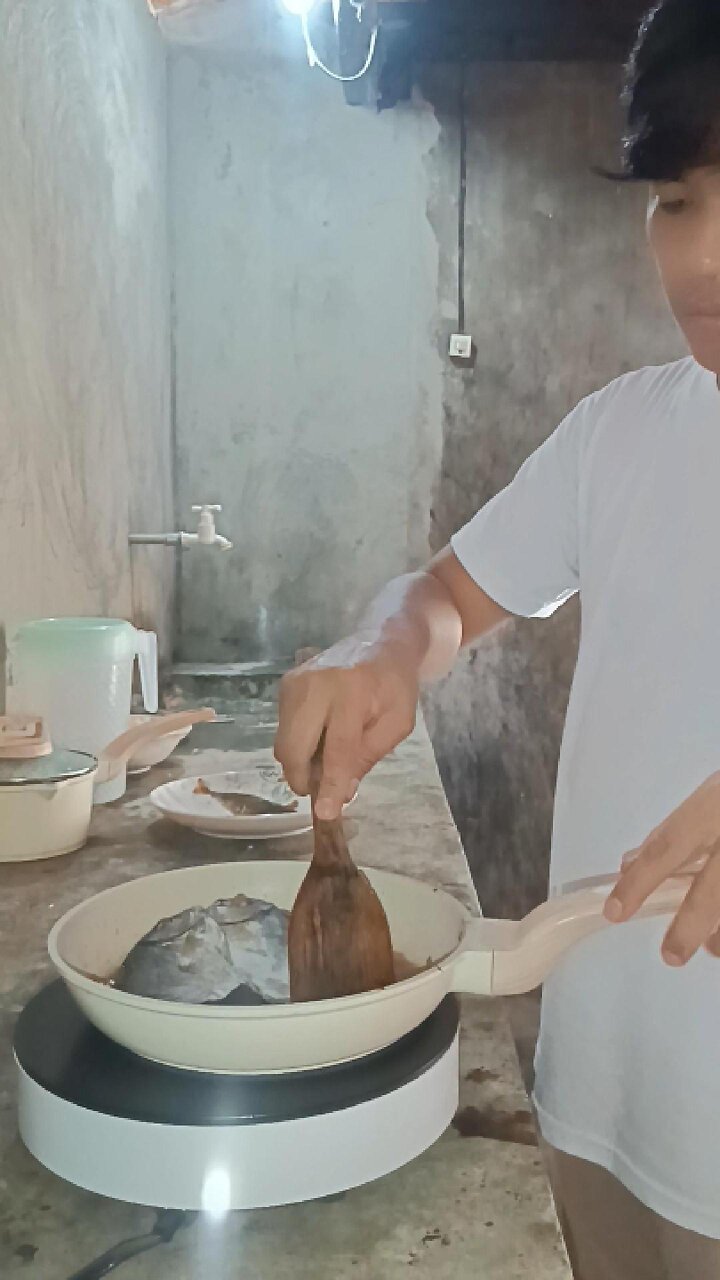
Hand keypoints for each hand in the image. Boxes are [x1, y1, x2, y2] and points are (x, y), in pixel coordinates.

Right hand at [274, 633, 418, 819]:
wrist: (380, 643)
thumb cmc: (394, 686)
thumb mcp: (397, 723)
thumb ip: (369, 756)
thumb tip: (340, 792)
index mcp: (352, 692)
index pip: (337, 747)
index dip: (329, 783)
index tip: (324, 813)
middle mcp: (316, 685)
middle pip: (295, 747)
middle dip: (302, 778)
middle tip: (319, 791)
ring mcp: (295, 682)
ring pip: (284, 742)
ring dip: (299, 763)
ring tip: (324, 761)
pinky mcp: (285, 684)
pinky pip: (283, 729)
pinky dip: (297, 745)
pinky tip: (318, 740)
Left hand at [604, 771, 719, 964]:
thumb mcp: (711, 797)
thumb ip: (672, 832)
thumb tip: (629, 864)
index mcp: (714, 806)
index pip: (669, 846)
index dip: (641, 880)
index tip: (616, 911)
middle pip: (713, 888)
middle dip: (689, 924)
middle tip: (670, 955)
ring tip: (711, 948)